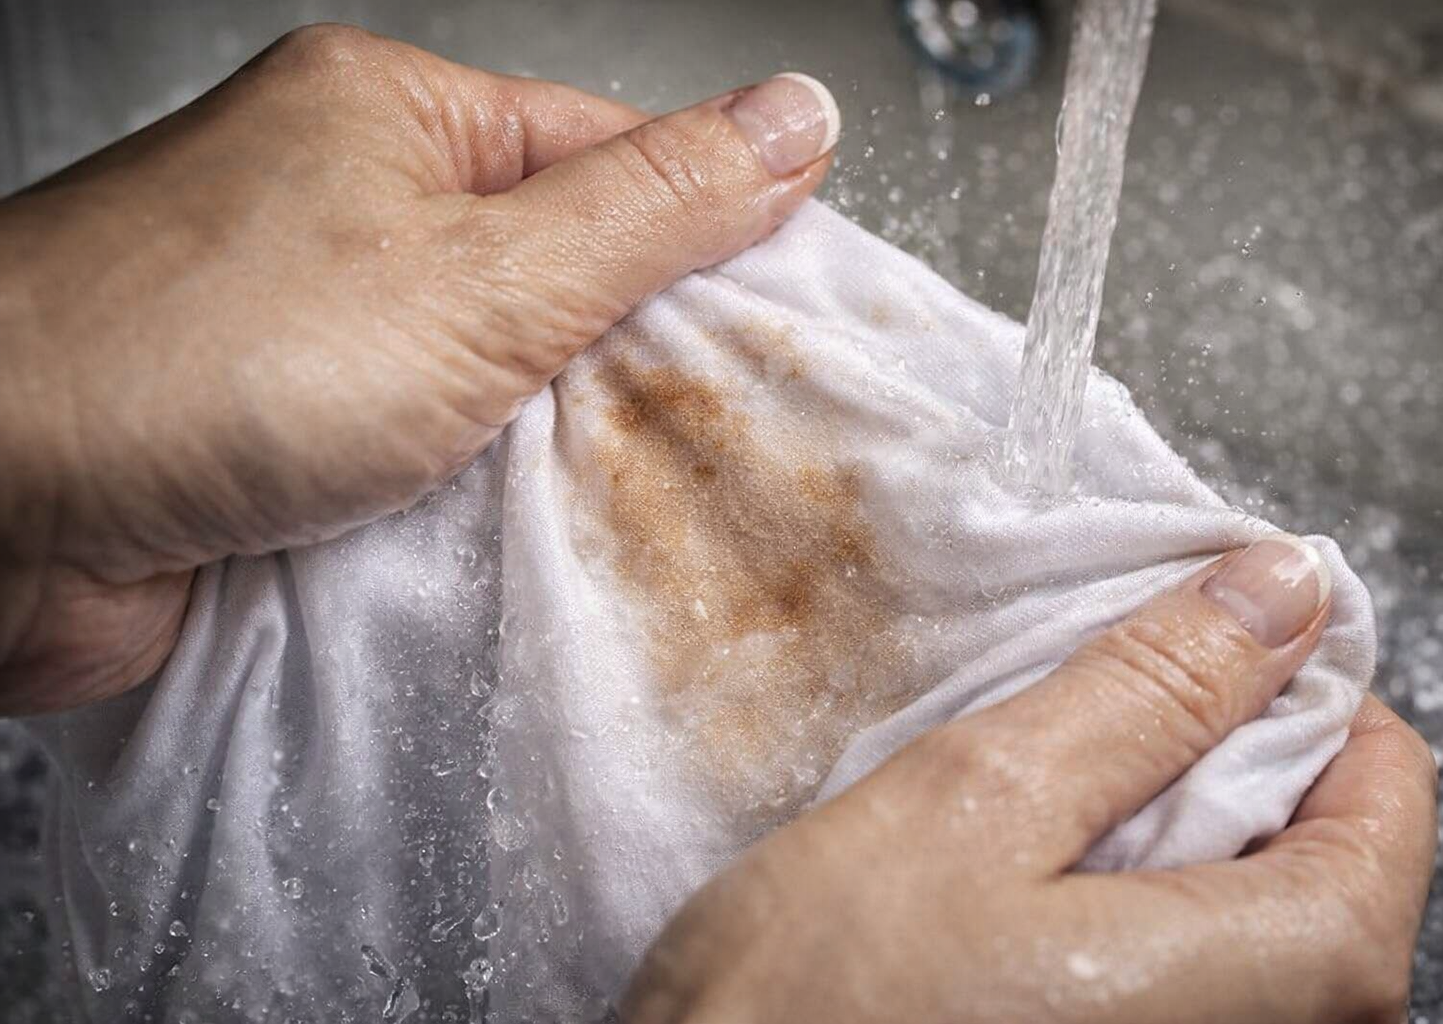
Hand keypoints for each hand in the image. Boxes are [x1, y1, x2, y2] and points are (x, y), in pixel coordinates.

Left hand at [0, 25, 838, 713]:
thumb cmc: (192, 361)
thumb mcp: (481, 277)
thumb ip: (650, 207)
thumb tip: (792, 119)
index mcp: (398, 121)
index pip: (614, 155)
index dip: (713, 235)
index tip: (789, 320)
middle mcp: (351, 211)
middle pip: (561, 275)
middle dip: (628, 363)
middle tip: (695, 430)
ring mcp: (318, 327)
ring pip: (499, 384)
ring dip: (546, 449)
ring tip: (593, 492)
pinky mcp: (292, 436)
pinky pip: (431, 461)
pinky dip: (474, 502)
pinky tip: (504, 532)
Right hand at [623, 537, 1437, 1023]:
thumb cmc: (822, 1006)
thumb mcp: (980, 801)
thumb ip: (1151, 692)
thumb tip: (1282, 593)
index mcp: (1290, 975)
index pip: (1385, 778)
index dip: (1286, 678)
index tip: (1177, 635)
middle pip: (1318, 836)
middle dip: (1206, 741)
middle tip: (1067, 709)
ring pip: (1240, 888)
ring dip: (1147, 809)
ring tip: (1023, 789)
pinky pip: (1177, 946)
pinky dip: (1115, 878)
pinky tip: (1014, 868)